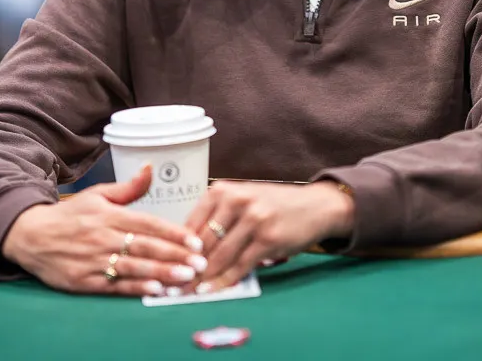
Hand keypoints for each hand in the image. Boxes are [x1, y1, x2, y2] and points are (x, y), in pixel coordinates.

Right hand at [1, 165, 207, 296]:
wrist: (29, 235)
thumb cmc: (70, 216)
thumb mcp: (97, 195)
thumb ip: (128, 187)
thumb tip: (151, 168)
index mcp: (109, 215)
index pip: (148, 223)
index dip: (173, 233)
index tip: (195, 240)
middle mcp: (102, 237)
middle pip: (145, 247)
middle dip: (175, 256)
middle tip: (200, 263)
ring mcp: (92, 260)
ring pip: (133, 268)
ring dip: (161, 274)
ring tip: (185, 278)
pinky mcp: (83, 281)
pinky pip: (114, 286)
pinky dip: (135, 289)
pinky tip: (155, 291)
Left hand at [185, 181, 354, 291]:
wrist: (315, 206)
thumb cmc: (273, 205)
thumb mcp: (243, 199)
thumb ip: (217, 218)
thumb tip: (186, 248)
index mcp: (224, 190)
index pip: (192, 224)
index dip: (177, 249)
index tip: (166, 266)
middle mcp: (237, 201)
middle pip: (203, 242)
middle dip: (186, 266)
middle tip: (172, 284)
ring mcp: (254, 220)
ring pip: (220, 256)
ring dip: (202, 278)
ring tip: (187, 292)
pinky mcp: (268, 240)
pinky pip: (240, 266)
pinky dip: (224, 281)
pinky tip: (212, 291)